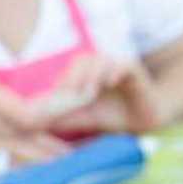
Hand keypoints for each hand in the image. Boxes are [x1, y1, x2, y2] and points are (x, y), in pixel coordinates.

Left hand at [46, 54, 161, 134]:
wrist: (145, 121)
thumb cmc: (111, 117)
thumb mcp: (84, 118)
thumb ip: (64, 117)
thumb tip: (37, 123)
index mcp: (86, 76)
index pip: (70, 70)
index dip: (63, 79)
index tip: (57, 94)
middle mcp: (100, 68)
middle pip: (82, 61)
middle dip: (74, 75)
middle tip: (69, 91)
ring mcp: (116, 67)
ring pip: (100, 59)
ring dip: (92, 73)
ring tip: (89, 90)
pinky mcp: (134, 70)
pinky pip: (123, 64)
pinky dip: (114, 71)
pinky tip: (108, 82)